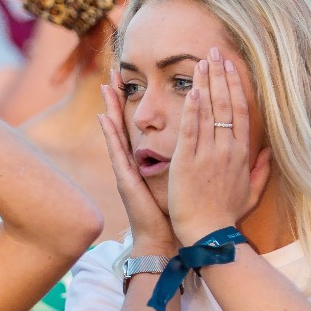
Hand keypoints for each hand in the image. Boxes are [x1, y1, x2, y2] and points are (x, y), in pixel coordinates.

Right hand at [97, 70, 176, 252]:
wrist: (167, 239)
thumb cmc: (180, 212)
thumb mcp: (188, 180)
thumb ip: (194, 160)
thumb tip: (207, 144)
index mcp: (151, 159)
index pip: (145, 125)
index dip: (141, 102)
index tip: (138, 80)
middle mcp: (136, 161)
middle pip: (127, 122)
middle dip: (121, 97)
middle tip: (116, 72)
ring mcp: (128, 170)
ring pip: (117, 132)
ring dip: (110, 108)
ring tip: (106, 86)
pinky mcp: (126, 180)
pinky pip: (117, 152)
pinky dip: (110, 135)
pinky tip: (103, 117)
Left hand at [166, 49, 270, 245]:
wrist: (209, 234)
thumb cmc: (227, 216)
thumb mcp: (252, 193)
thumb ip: (262, 170)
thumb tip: (269, 151)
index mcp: (241, 154)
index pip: (239, 111)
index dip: (235, 85)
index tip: (230, 66)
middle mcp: (227, 149)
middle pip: (226, 104)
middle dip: (220, 75)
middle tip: (214, 51)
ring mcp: (208, 155)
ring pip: (208, 112)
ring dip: (205, 83)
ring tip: (201, 61)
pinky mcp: (188, 162)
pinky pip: (191, 131)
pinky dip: (193, 110)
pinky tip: (193, 90)